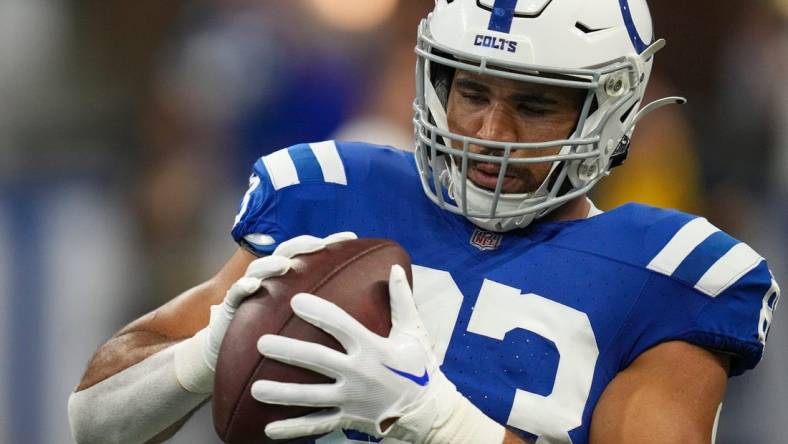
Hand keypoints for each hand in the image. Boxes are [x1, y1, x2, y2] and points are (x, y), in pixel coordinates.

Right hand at [202, 232, 357, 370]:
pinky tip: (252, 286)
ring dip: (271, 263)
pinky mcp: (229, 306)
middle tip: (319, 245)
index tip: (351, 236)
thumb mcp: (304, 321)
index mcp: (291, 279)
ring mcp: (249, 289)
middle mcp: (270, 278)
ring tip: (284, 264)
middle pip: (286, 253)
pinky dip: (242, 288)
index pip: (312, 254)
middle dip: (302, 245)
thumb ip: (330, 310)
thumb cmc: (276, 335)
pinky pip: (234, 295)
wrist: (236, 354)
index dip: (329, 242)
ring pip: (259, 268)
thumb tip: (374, 307)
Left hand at [250, 265, 462, 442]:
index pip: (341, 326)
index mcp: (373, 349)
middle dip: (289, 351)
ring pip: (311, 397)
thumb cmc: (420, 367)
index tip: (296, 301)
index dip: (318, 313)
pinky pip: (318, 424)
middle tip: (262, 343)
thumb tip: (396, 267)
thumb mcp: (414, 332)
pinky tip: (269, 429)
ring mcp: (352, 399)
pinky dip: (294, 428)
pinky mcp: (348, 418)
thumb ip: (402, 300)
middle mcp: (359, 374)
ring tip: (256, 389)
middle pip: (318, 361)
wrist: (429, 411)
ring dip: (283, 394)